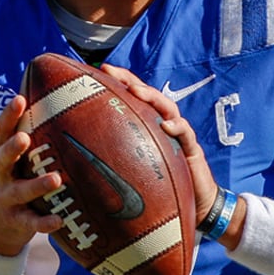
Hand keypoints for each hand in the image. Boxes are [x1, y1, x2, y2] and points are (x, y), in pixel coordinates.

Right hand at [0, 94, 62, 256]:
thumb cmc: (14, 178)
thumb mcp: (15, 157)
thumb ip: (30, 132)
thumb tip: (61, 94)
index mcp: (1, 154)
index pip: (1, 131)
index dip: (9, 115)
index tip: (19, 98)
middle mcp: (0, 174)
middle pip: (1, 158)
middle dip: (12, 148)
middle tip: (24, 138)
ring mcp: (6, 199)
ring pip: (19, 192)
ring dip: (36, 185)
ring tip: (56, 179)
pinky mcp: (16, 221)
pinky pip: (31, 222)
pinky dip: (44, 222)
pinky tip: (59, 219)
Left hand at [101, 64, 216, 227]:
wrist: (194, 205)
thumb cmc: (161, 188)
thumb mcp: (134, 169)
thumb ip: (116, 159)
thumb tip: (79, 159)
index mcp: (149, 126)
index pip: (135, 98)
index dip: (120, 81)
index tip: (101, 70)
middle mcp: (164, 125)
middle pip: (149, 96)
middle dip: (130, 81)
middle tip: (111, 71)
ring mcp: (179, 135)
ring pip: (167, 108)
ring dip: (151, 97)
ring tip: (135, 91)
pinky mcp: (192, 149)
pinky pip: (186, 134)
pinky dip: (178, 128)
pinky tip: (166, 127)